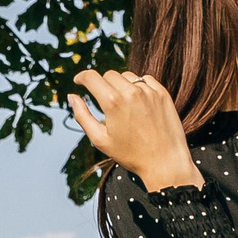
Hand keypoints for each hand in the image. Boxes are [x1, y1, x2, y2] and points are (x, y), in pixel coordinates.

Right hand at [68, 69, 203, 193]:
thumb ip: (82, 116)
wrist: (165, 163)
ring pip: (127, 76)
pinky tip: (138, 102)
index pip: (91, 77)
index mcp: (112, 102)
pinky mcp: (162, 94)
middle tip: (103, 100)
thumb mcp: (100, 139)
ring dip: (121, 84)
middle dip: (102, 84)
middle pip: (109, 75)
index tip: (79, 81)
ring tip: (123, 104)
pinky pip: (145, 79)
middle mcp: (131, 92)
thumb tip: (71, 97)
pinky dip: (138, 86)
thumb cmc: (130, 154)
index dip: (82, 77)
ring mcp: (149, 91)